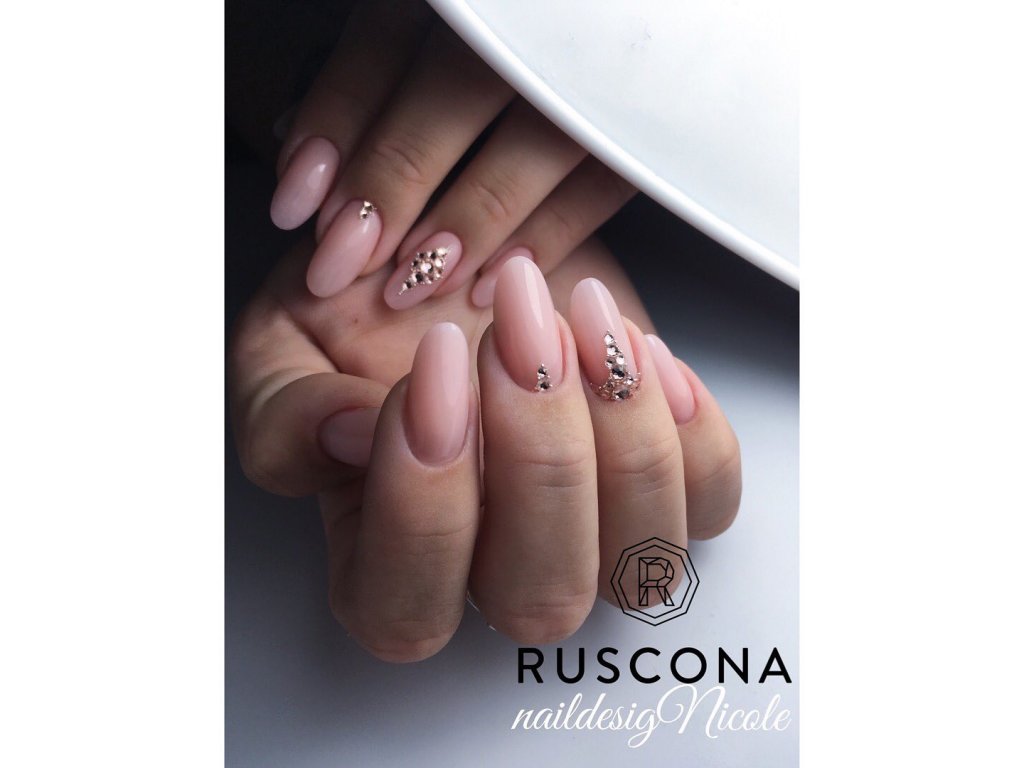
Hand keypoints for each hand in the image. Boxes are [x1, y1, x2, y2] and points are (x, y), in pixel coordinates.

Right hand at [229, 237, 739, 660]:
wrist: (449, 275)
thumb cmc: (365, 325)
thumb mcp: (282, 351)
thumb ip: (287, 411)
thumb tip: (348, 434)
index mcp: (387, 571)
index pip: (407, 602)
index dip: (426, 497)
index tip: (433, 362)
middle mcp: (497, 576)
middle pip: (539, 594)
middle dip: (538, 452)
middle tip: (518, 327)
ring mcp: (592, 542)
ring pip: (640, 558)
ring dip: (620, 427)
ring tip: (580, 312)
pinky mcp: (663, 492)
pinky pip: (709, 502)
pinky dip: (690, 427)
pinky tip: (637, 350)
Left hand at [269, 0, 636, 309]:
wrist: (655, 48)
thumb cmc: (502, 62)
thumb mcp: (437, 40)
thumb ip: (371, 75)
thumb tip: (298, 134)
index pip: (391, 35)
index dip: (338, 119)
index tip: (300, 199)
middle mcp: (540, 19)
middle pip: (459, 86)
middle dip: (393, 179)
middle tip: (343, 257)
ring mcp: (603, 71)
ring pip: (539, 136)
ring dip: (468, 217)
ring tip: (411, 283)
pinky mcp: (653, 125)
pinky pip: (605, 182)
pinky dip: (547, 237)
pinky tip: (489, 282)